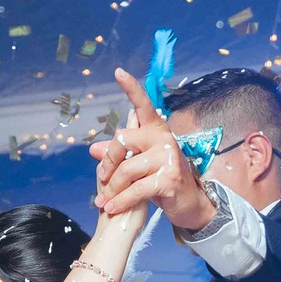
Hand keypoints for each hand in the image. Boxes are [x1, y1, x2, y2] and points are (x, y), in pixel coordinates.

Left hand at [89, 68, 215, 232]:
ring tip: (104, 202)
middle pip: (122, 141)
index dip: (131, 88)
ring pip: (126, 170)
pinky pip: (135, 190)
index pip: (143, 105)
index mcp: (156, 129)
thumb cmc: (160, 180)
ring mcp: (168, 158)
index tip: (118, 72)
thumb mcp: (138, 165)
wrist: (187, 203)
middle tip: (102, 181)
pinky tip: (111, 209)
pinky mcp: (168, 179)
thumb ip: (118, 155)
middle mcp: (163, 138)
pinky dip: (120, 202)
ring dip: (112, 190)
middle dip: (108, 163)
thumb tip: (92, 150)